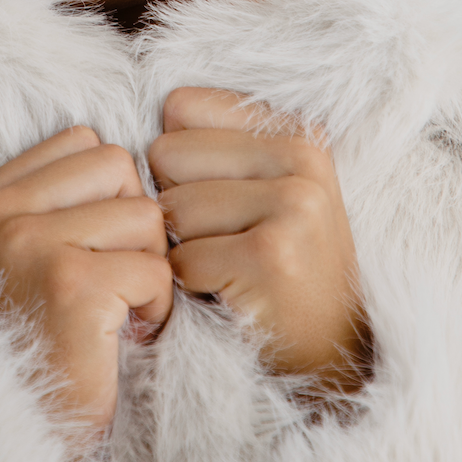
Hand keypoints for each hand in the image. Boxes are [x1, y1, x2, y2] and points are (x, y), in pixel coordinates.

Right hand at [0, 126, 172, 449]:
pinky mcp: (69, 285)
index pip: (85, 143)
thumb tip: (143, 154)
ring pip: (145, 217)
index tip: (89, 252)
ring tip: (113, 313)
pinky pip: (155, 270)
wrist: (20, 439)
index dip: (110, 196)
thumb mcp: (36, 256)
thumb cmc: (44, 343)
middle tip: (109, 284)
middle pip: (119, 168)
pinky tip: (120, 338)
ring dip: (147, 271)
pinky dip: (155, 310)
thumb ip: (67, 198)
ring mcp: (28, 246)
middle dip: (134, 226)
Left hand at [148, 87, 367, 392]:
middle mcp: (302, 159)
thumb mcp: (263, 189)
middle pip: (166, 154)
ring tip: (229, 268)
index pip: (179, 107)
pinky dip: (189, 288)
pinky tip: (229, 295)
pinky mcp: (270, 256)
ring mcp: (292, 206)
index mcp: (297, 131)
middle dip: (176, 205)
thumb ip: (212, 144)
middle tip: (223, 240)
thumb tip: (129, 138)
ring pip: (170, 210)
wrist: (332, 354)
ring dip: (183, 250)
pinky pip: (180, 262)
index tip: (219, 198)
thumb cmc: (279, 266)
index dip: (178, 162)